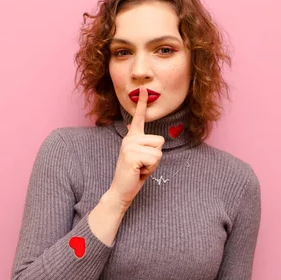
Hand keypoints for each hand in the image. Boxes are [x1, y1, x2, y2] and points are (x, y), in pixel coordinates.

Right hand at [108, 87, 164, 208]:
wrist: (121, 190)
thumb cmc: (133, 174)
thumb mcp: (139, 155)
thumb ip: (139, 141)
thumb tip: (130, 124)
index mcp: (132, 137)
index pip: (139, 118)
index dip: (141, 103)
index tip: (143, 89)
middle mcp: (129, 138)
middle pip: (160, 140)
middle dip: (155, 156)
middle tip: (142, 165)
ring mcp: (129, 146)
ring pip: (158, 150)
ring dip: (153, 163)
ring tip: (140, 168)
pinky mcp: (132, 155)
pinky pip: (155, 158)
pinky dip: (150, 168)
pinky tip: (138, 171)